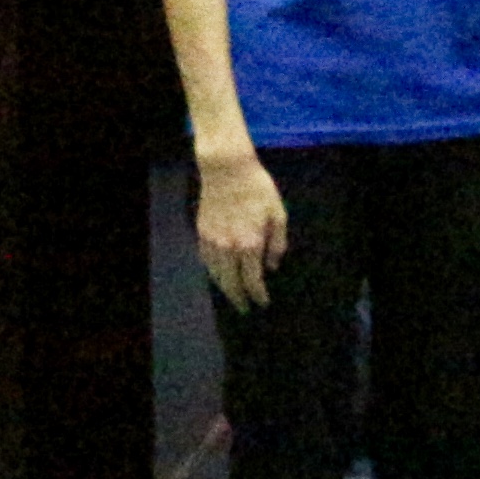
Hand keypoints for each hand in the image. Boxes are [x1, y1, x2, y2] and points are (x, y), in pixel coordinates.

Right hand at [194, 146, 288, 310]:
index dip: (257, 295)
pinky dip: (213, 272)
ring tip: (233, 295)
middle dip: (238, 298)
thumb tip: (272, 266)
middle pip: (230, 283)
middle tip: (244, 308)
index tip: (262, 303)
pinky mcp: (201, 234)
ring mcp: (211, 242)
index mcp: (250, 244)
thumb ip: (277, 243)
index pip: (252, 280)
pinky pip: (206, 261)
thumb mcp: (278, 213)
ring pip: (216, 275)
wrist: (227, 170)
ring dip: (224, 288)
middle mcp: (228, 248)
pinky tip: (219, 274)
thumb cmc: (258, 189)